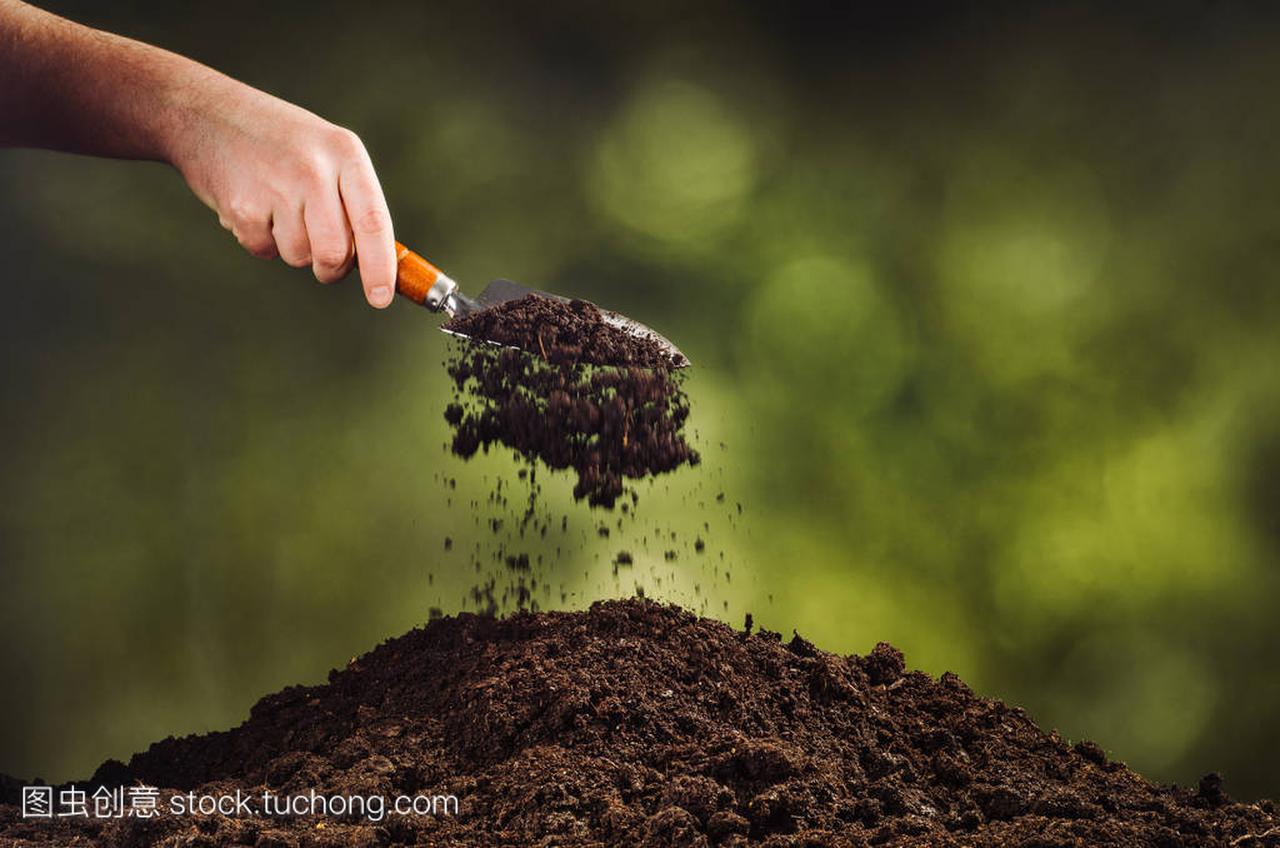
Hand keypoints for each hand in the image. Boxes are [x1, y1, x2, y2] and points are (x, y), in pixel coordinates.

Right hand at [168, 80, 396, 307]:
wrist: (205, 113)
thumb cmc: (279, 142)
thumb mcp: (326, 153)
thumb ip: (353, 202)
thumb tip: (380, 265)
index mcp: (345, 154)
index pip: (374, 222)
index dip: (380, 267)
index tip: (380, 298)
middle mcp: (315, 169)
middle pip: (336, 252)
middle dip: (331, 269)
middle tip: (323, 260)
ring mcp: (277, 187)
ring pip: (300, 257)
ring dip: (291, 248)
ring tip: (276, 209)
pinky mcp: (242, 206)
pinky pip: (264, 250)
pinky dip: (259, 240)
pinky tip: (252, 206)